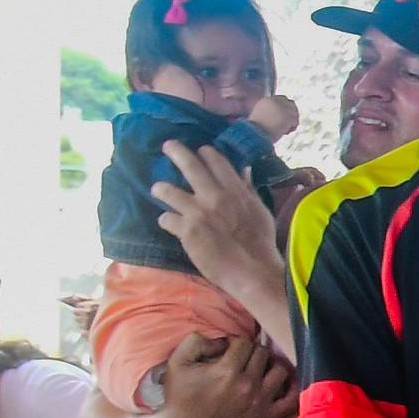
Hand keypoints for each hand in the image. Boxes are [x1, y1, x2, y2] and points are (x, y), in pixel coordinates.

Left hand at [149, 140, 294, 310]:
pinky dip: (167, 220)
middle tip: (167, 146)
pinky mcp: (186, 231)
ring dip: (160, 188)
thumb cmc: (260, 243)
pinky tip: (170, 224)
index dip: (205, 153)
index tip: (200, 151)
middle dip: (176, 152)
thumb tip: (244, 170)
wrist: (252, 271)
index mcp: (236, 191)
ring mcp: (198, 213)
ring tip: (158, 189)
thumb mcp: (260, 211)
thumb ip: (248, 190)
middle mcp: (215, 197)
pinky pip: (166, 218)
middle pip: (190, 166)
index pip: (217, 161)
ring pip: (167, 190)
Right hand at [150, 330, 296, 417]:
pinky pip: (291, 399)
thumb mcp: (177, 362)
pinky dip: (290, 389)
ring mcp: (260, 402)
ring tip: (258, 369)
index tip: (227, 351)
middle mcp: (248, 386)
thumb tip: (223, 341)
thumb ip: (197, 341)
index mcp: (227, 371)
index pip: (244, 343)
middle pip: (263, 354)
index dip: (234, 342)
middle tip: (241, 359)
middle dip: (251, 352)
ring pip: (280, 371)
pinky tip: (279, 383)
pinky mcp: (265, 416)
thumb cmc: (180, 395)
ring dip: (270, 365)